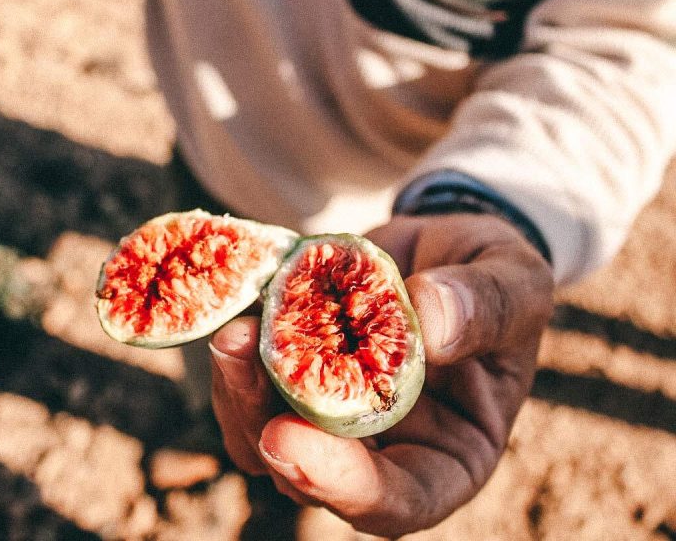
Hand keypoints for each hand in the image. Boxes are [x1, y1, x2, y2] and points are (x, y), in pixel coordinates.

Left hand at [210, 213, 552, 536]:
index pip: (398, 503)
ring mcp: (331, 416)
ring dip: (238, 394)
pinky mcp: (294, 375)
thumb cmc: (490, 276)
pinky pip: (248, 386)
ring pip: (262, 438)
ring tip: (235, 334)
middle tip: (241, 356)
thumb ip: (489, 306)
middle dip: (267, 428)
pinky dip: (236, 358)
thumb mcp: (516, 279)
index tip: (290, 438)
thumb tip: (433, 328)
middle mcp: (383, 449)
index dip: (342, 487)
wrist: (442, 248)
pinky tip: (239, 311)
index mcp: (450, 453)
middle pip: (311, 476)